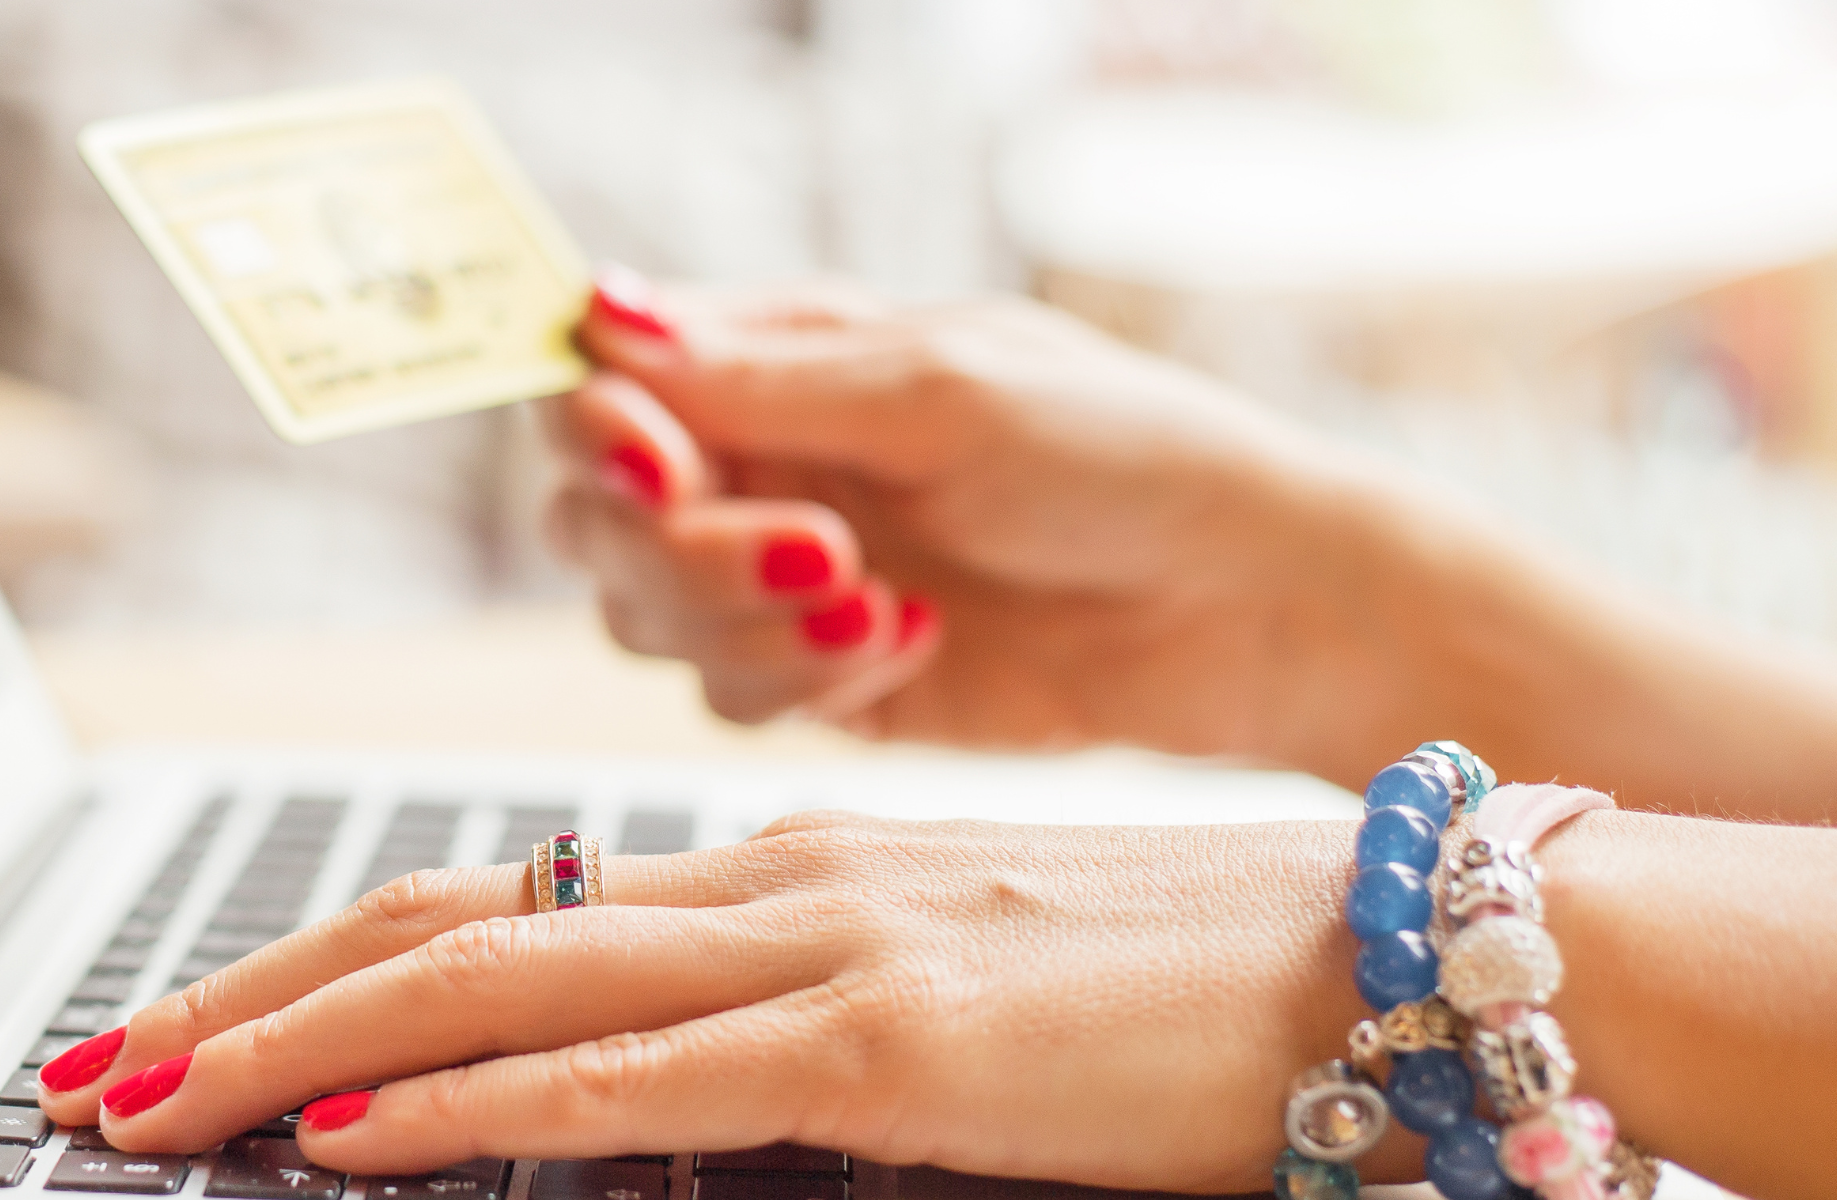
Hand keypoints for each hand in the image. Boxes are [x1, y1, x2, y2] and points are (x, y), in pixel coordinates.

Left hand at [30, 815, 1390, 1190]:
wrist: (1399, 950)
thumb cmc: (1185, 988)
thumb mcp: (944, 991)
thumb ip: (787, 1023)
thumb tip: (645, 1083)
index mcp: (776, 872)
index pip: (487, 899)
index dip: (316, 961)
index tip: (189, 1027)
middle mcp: (770, 881)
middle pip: (442, 919)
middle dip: (247, 997)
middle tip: (100, 1064)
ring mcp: (829, 948)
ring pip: (497, 974)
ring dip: (300, 1045)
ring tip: (158, 1099)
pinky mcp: (898, 1039)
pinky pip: (637, 1070)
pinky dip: (475, 1099)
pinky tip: (360, 1137)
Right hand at [548, 273, 1431, 780]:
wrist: (1240, 605)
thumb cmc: (1121, 455)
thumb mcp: (939, 389)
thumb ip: (760, 376)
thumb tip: (600, 315)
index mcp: (775, 359)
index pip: (602, 383)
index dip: (601, 431)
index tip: (662, 465)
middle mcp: (756, 462)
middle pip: (596, 516)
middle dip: (679, 548)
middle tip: (812, 549)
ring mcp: (776, 577)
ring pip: (645, 618)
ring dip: (746, 620)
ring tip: (880, 603)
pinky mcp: (816, 678)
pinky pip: (727, 695)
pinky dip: (805, 679)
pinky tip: (916, 642)